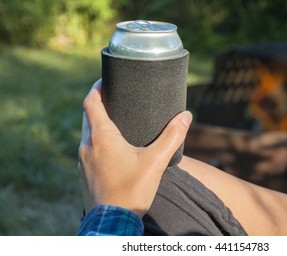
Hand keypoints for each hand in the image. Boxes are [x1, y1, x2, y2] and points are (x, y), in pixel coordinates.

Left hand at [78, 79, 191, 216]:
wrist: (113, 223)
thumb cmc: (132, 190)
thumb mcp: (156, 161)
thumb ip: (172, 137)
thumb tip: (186, 116)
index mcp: (102, 137)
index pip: (91, 102)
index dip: (96, 88)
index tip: (105, 80)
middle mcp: (87, 145)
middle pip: (88, 116)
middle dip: (99, 105)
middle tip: (115, 99)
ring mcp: (82, 161)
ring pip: (87, 134)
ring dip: (97, 125)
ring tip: (116, 122)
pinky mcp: (84, 173)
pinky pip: (88, 150)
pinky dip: (96, 142)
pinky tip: (111, 150)